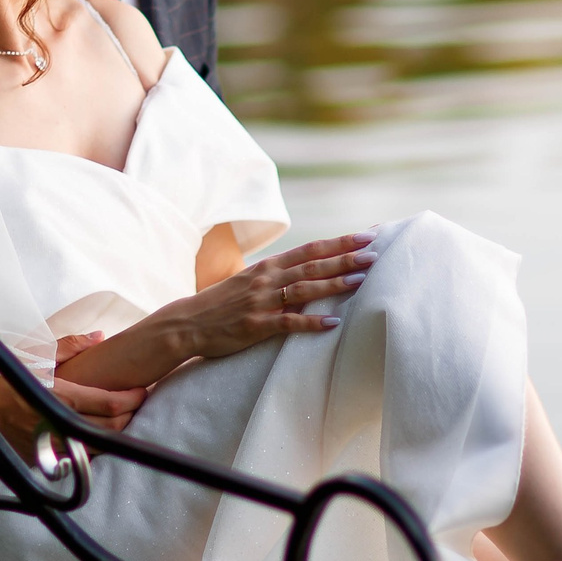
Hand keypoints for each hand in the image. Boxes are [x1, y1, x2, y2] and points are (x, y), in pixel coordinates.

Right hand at [0, 333, 145, 473]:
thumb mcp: (28, 355)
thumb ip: (68, 347)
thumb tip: (99, 337)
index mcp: (58, 397)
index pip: (109, 404)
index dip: (133, 399)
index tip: (142, 391)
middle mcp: (58, 425)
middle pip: (110, 429)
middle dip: (130, 418)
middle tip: (137, 403)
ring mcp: (51, 446)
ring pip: (97, 447)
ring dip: (115, 434)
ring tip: (122, 418)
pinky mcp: (41, 460)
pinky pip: (77, 456)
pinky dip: (93, 446)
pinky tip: (95, 434)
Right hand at [157, 232, 375, 363]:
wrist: (187, 323)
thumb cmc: (223, 304)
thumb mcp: (251, 282)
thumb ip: (279, 277)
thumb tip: (311, 273)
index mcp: (269, 267)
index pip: (311, 249)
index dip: (340, 242)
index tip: (367, 234)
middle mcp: (267, 279)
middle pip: (313, 265)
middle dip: (345, 258)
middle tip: (374, 253)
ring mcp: (262, 302)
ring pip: (304, 289)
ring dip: (334, 284)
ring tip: (361, 280)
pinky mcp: (256, 326)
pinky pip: (288, 323)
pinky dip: (312, 323)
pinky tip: (333, 323)